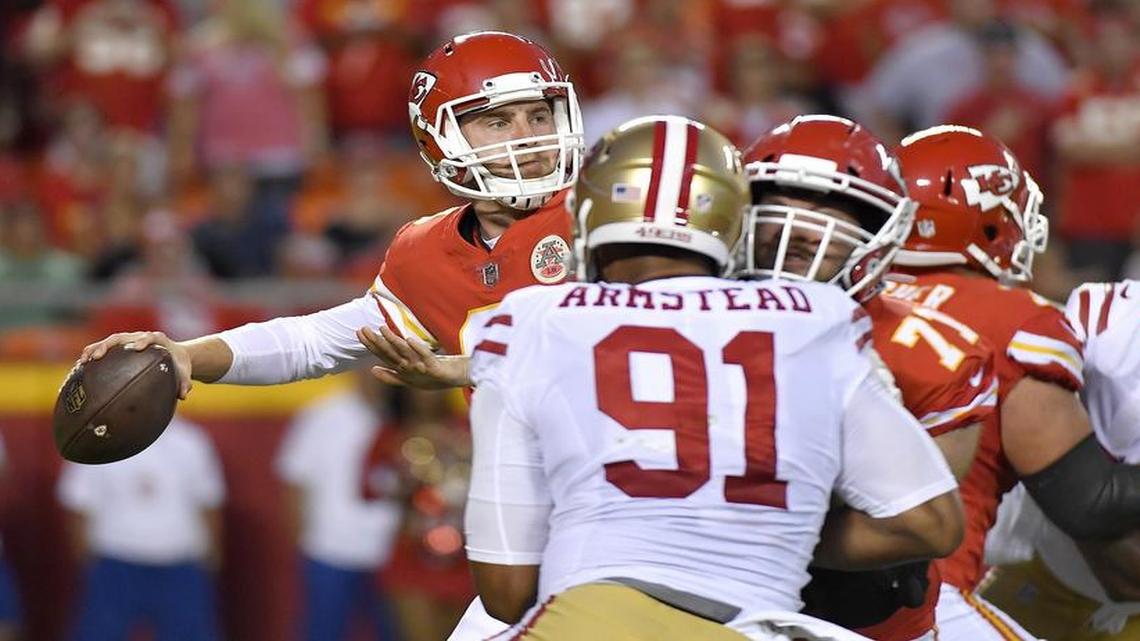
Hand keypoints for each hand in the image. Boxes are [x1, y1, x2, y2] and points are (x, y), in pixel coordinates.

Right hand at [79, 331, 193, 398]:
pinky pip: (105, 350)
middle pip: (122, 337)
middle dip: (108, 345)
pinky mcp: (120, 348)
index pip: (150, 337)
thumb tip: (183, 395)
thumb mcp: (184, 373)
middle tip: (98, 356)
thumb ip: (185, 383)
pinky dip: (93, 356)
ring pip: (109, 342)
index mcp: (158, 340)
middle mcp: (139, 338)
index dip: (143, 340)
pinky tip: (82, 369)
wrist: (175, 356)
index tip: (136, 347)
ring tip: (83, 361)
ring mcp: (128, 341)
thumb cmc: (179, 365)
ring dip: (95, 349)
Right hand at [356, 326, 469, 388]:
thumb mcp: (409, 379)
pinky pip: (425, 356)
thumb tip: (372, 370)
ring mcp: (421, 369)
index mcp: (402, 370)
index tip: (359, 331)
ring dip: (393, 341)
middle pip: (389, 354)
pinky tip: (409, 339)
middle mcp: (409, 370)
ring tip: (382, 329)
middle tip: (363, 329)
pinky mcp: (435, 368)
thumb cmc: (433, 378)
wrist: (456, 380)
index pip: (382, 355)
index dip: (370, 344)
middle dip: (375, 342)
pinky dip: (418, 348)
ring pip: (404, 353)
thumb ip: (390, 376)